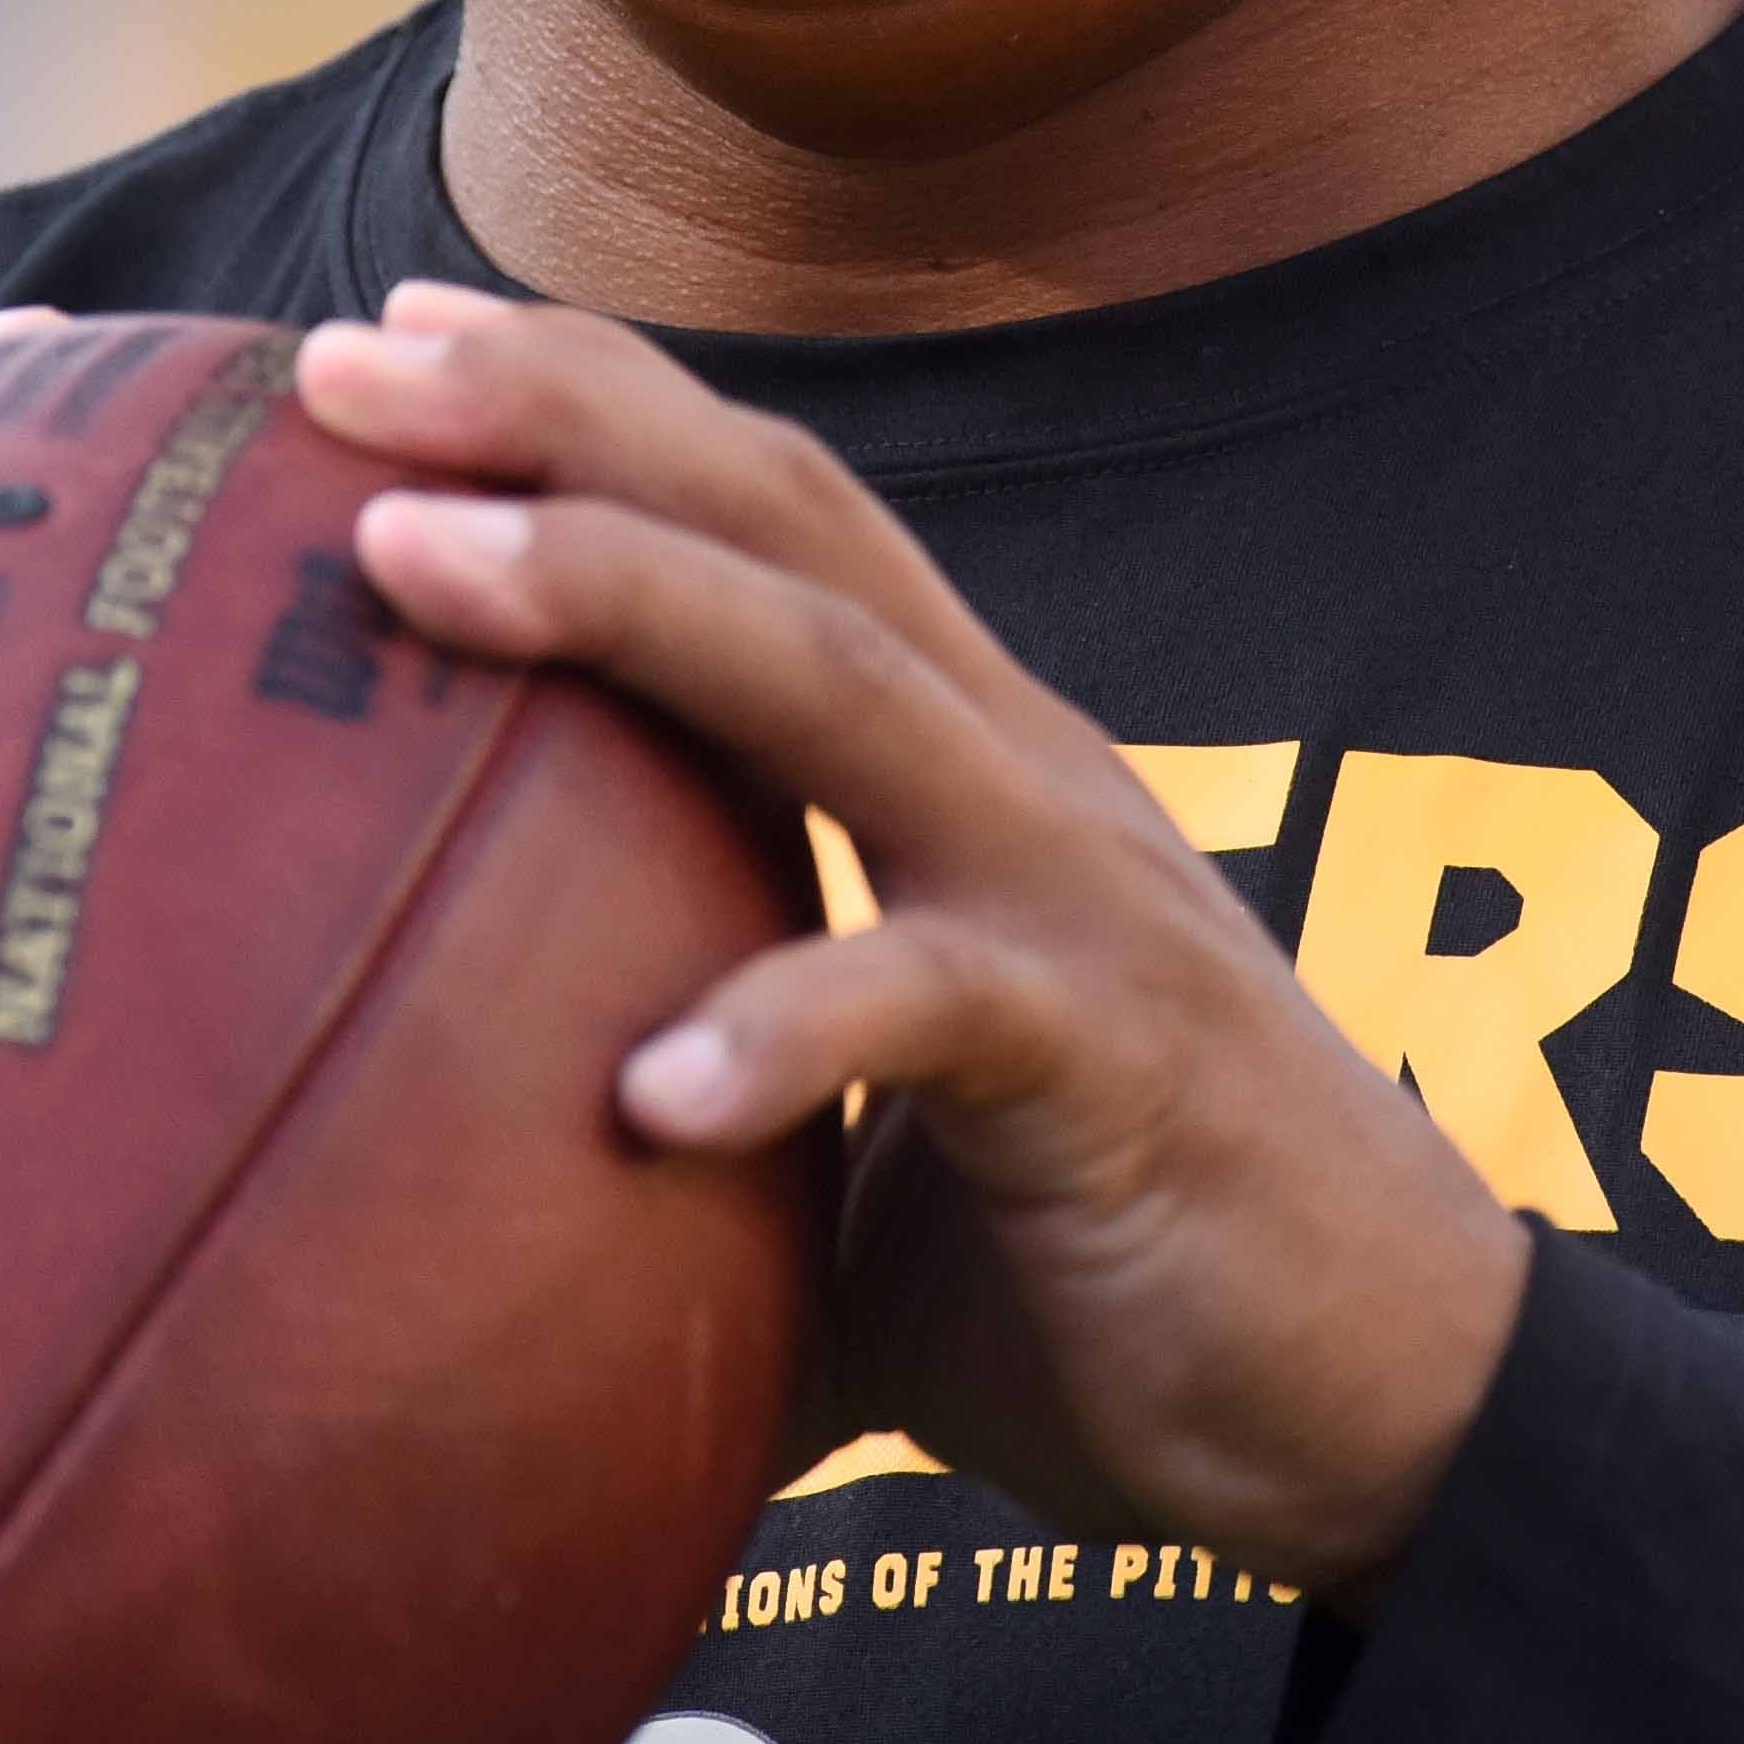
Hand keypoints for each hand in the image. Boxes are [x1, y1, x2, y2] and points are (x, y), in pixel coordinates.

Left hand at [297, 283, 1528, 1596]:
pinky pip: (935, 1008)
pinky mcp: (1123, 1059)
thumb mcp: (848, 1201)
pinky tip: (646, 1094)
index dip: (592, 398)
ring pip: (840, 681)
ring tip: (413, 556)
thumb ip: (676, 1191)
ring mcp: (1076, 896)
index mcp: (962, 761)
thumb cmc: (1112, 1281)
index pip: (769, 513)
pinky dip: (788, 1027)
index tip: (390, 328)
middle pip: (782, 518)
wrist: (1404, 1414)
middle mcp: (1018, 772)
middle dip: (561, 414)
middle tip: (340, 361)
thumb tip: (437, 1298)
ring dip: (619, 592)